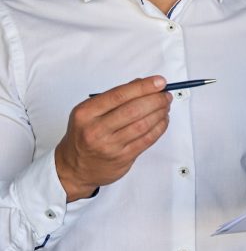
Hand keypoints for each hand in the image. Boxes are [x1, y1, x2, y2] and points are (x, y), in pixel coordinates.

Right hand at [55, 76, 171, 201]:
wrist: (75, 168)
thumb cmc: (84, 135)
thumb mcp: (90, 112)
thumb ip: (115, 97)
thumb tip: (143, 84)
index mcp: (86, 113)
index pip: (119, 95)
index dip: (143, 87)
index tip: (159, 82)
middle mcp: (96, 129)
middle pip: (133, 110)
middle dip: (155, 100)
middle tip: (165, 95)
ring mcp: (109, 146)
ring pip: (142, 125)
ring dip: (159, 113)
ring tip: (165, 106)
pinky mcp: (122, 158)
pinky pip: (146, 140)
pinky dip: (159, 128)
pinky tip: (162, 120)